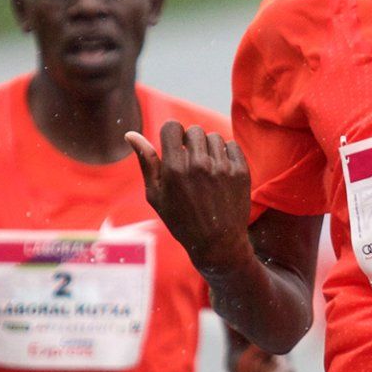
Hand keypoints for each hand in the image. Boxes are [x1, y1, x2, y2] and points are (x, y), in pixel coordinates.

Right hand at [126, 120, 253, 273]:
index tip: (174, 147)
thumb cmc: (182, 221)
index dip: (172, 134)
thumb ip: (146, 162)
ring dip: (208, 148)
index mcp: (174, 169)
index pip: (172, 127)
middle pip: (194, 130)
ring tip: (206, 169)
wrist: (218, 244)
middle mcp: (199, 165)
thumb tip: (130, 134)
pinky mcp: (241, 172)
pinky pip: (231, 145)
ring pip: (213, 137)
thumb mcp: (156, 195)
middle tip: (190, 162)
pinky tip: (220, 171)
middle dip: (190, 142)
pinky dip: (226, 154)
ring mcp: (222, 168)